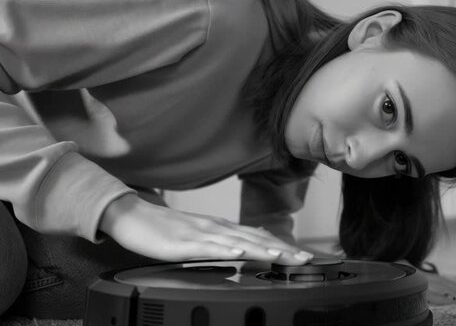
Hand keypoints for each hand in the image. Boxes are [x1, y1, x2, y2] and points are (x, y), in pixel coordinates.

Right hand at [98, 193, 313, 264]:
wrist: (132, 216)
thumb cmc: (164, 228)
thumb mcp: (199, 234)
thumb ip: (222, 240)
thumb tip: (246, 246)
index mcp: (220, 227)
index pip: (259, 236)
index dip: (282, 246)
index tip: (302, 255)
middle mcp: (215, 228)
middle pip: (255, 238)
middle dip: (282, 250)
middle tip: (304, 258)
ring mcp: (200, 234)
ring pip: (237, 241)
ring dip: (261, 248)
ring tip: (282, 256)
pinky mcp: (183, 242)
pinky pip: (207, 247)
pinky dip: (225, 249)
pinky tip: (239, 252)